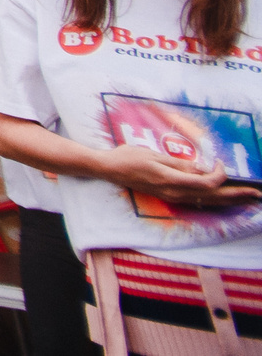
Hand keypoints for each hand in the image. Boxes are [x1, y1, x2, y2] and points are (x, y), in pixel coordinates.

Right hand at [97, 144, 261, 207]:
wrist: (108, 169)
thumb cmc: (128, 156)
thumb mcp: (154, 154)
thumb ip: (180, 164)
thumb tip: (202, 169)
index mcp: (170, 180)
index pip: (205, 184)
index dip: (219, 175)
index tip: (221, 163)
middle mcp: (174, 193)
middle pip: (212, 197)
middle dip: (236, 195)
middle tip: (256, 193)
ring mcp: (172, 198)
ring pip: (207, 202)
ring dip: (230, 200)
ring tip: (247, 198)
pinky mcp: (170, 197)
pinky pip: (198, 202)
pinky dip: (215, 200)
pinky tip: (224, 198)